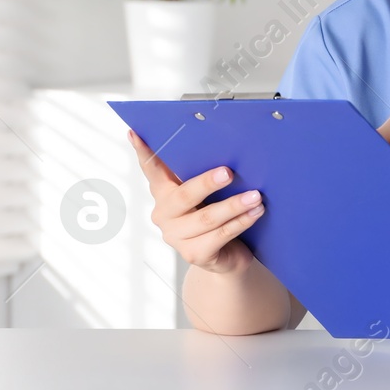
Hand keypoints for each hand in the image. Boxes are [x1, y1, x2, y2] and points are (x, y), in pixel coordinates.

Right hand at [130, 128, 263, 274]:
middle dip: (207, 183)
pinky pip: (220, 235)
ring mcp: (177, 237)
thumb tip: (228, 146)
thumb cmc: (218, 217)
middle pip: (185, 196)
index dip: (143, 152)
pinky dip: (241, 222)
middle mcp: (164, 214)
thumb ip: (204, 174)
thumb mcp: (208, 194)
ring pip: (207, 218)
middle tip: (228, 172)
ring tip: (256, 196)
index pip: (151, 170)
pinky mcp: (195, 254)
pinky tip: (255, 212)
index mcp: (164, 193)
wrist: (228, 257)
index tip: (134, 132)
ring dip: (234, 205)